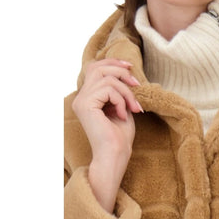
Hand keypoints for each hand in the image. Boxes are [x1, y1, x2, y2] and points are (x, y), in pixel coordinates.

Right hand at [72, 58, 143, 212]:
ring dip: (126, 92)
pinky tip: (123, 115)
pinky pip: (108, 89)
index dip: (112, 63)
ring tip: (133, 108)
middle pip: (98, 67)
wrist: (115, 155)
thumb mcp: (122, 108)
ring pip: (106, 78)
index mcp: (88, 98)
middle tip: (137, 85)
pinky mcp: (86, 105)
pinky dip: (121, 100)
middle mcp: (81, 98)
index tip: (131, 67)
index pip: (95, 68)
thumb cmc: (120, 138)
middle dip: (121, 72)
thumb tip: (127, 71)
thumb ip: (120, 91)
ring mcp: (81, 101)